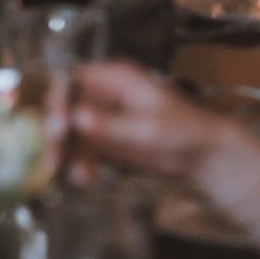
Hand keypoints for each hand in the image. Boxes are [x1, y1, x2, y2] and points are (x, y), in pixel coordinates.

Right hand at [72, 63, 259, 227]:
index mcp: (115, 77)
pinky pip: (83, 150)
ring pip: (71, 131)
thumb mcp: (147, 129)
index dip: (59, 100)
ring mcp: (104, 117)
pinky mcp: (106, 140)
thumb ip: (111, 125)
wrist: (205, 156)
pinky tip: (85, 181)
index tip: (57, 128)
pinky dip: (80, 164)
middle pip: (66, 106)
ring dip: (68, 154)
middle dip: (58, 133)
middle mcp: (104, 93)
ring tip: (77, 178)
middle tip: (54, 159)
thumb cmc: (183, 131)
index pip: (73, 79)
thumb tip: (76, 118)